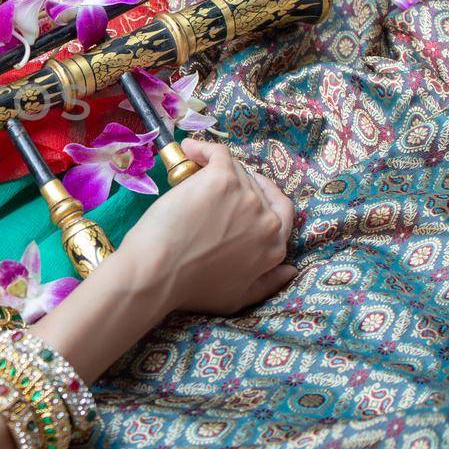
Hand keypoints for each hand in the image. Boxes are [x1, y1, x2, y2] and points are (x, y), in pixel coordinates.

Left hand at [104, 139, 298, 314]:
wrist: (157, 272)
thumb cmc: (189, 289)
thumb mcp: (236, 299)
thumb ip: (267, 284)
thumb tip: (291, 270)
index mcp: (274, 248)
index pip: (282, 214)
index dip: (265, 201)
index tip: (246, 195)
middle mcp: (267, 221)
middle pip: (259, 188)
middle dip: (242, 182)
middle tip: (219, 180)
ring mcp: (246, 197)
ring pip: (237, 170)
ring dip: (217, 169)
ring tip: (194, 170)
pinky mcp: (222, 179)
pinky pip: (219, 153)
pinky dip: (204, 149)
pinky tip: (189, 149)